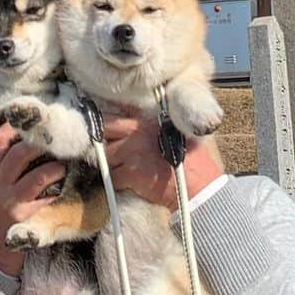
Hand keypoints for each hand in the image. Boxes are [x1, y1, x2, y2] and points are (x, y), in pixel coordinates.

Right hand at [0, 123, 66, 276]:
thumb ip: (1, 163)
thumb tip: (26, 138)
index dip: (17, 127)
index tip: (34, 121)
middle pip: (21, 152)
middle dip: (43, 144)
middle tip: (57, 140)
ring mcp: (9, 199)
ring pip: (38, 174)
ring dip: (56, 167)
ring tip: (64, 165)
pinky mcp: (23, 215)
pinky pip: (46, 197)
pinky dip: (57, 190)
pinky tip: (64, 186)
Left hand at [104, 111, 222, 211]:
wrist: (198, 185)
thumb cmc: (189, 158)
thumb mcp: (175, 128)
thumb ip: (155, 119)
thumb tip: (133, 112)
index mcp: (146, 119)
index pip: (117, 109)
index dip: (105, 114)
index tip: (97, 116)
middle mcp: (136, 132)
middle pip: (104, 128)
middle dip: (103, 138)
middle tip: (110, 146)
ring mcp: (132, 152)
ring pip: (106, 155)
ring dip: (112, 162)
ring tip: (126, 166)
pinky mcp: (131, 173)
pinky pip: (113, 177)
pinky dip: (118, 181)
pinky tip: (131, 181)